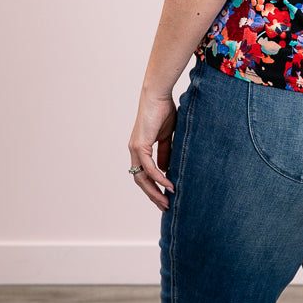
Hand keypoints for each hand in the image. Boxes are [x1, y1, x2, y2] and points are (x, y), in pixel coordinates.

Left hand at [128, 94, 176, 210]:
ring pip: (142, 178)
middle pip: (141, 180)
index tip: (165, 198)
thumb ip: (166, 152)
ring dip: (154, 192)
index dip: (154, 188)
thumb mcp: (167, 136)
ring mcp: (136, 149)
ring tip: (166, 202)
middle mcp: (135, 151)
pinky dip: (159, 178)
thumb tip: (166, 169)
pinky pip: (149, 168)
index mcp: (141, 149)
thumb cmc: (163, 111)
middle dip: (153, 195)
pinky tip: (168, 185)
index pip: (144, 174)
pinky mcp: (140, 145)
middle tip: (165, 207)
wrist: (157, 96)